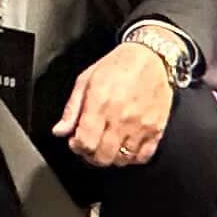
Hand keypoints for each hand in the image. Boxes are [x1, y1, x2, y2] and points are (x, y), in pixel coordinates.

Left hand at [53, 38, 177, 169]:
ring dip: (111, 157)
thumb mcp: (86, 79)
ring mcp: (141, 125)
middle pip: (103, 156)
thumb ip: (72, 108)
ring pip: (122, 160)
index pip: (85, 142)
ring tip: (107, 146)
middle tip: (90, 146)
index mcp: (100, 103)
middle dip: (91, 155)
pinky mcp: (156, 128)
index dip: (77, 147)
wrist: (151, 57)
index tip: (76, 141)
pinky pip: (143, 156)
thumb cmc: (118, 65)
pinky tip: (125, 147)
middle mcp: (121, 117)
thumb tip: (60, 130)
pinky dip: (132, 158)